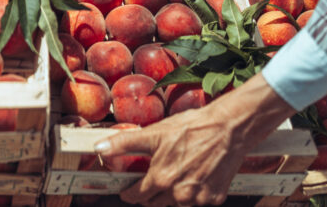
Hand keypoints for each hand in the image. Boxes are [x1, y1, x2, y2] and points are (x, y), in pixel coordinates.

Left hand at [94, 74, 294, 205]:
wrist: (228, 129)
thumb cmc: (190, 128)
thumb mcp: (154, 133)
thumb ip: (124, 143)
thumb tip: (99, 148)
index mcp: (160, 179)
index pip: (137, 196)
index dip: (129, 193)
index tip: (126, 191)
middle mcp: (178, 195)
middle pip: (155, 203)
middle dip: (149, 195)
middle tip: (149, 182)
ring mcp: (198, 199)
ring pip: (175, 204)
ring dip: (170, 195)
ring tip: (173, 176)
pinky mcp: (215, 198)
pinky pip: (197, 202)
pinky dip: (192, 194)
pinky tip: (193, 177)